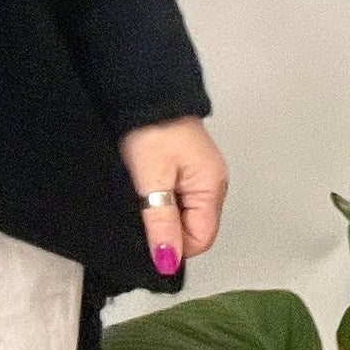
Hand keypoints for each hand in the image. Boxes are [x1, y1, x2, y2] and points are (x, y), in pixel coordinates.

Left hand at [116, 115, 229, 275]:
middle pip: (193, 227)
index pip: (201, 239)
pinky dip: (158, 198)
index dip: (175, 246)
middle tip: (139, 218)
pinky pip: (174, 194)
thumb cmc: (151, 127)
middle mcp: (210, 182)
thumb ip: (161, 221)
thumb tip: (168, 260)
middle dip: (167, 230)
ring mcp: (196, 172)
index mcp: (211, 188)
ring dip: (160, 213)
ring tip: (138, 201)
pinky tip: (141, 190)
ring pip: (181, 211)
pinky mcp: (180, 163)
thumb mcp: (153, 180)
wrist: (142, 89)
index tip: (149, 243)